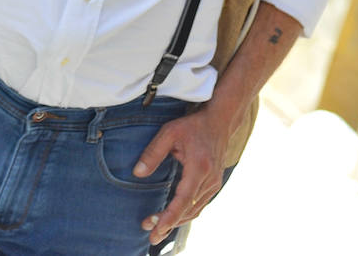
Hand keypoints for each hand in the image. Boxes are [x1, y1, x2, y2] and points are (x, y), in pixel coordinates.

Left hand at [134, 107, 229, 244]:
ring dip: (176, 221)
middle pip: (189, 210)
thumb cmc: (192, 126)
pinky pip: (199, 205)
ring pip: (195, 210)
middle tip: (150, 234)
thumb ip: (153, 153)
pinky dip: (185, 214)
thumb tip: (137, 173)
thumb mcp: (169, 133)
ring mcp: (214, 184)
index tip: (156, 228)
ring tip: (156, 228)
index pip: (184, 199)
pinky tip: (172, 218)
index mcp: (199, 167)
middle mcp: (210, 180)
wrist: (220, 122)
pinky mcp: (214, 185)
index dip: (170, 216)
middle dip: (169, 224)